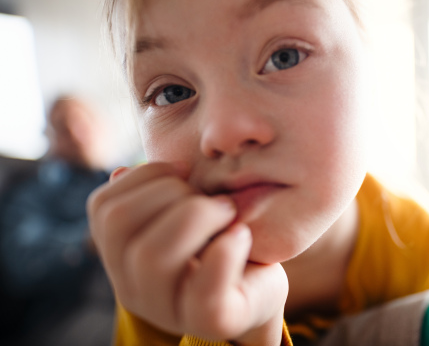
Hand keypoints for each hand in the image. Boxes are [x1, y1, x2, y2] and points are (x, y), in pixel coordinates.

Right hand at [87, 162, 287, 344]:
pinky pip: (204, 287)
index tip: (185, 170)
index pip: (104, 207)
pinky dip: (226, 249)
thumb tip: (120, 171)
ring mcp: (167, 311)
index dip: (144, 175)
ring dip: (198, 215)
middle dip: (171, 191)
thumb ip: (158, 194)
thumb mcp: (188, 212)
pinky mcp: (210, 322)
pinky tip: (241, 235)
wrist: (261, 288)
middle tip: (212, 197)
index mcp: (122, 256)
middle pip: (120, 224)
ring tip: (229, 212)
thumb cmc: (223, 240)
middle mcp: (133, 287)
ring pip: (152, 256)